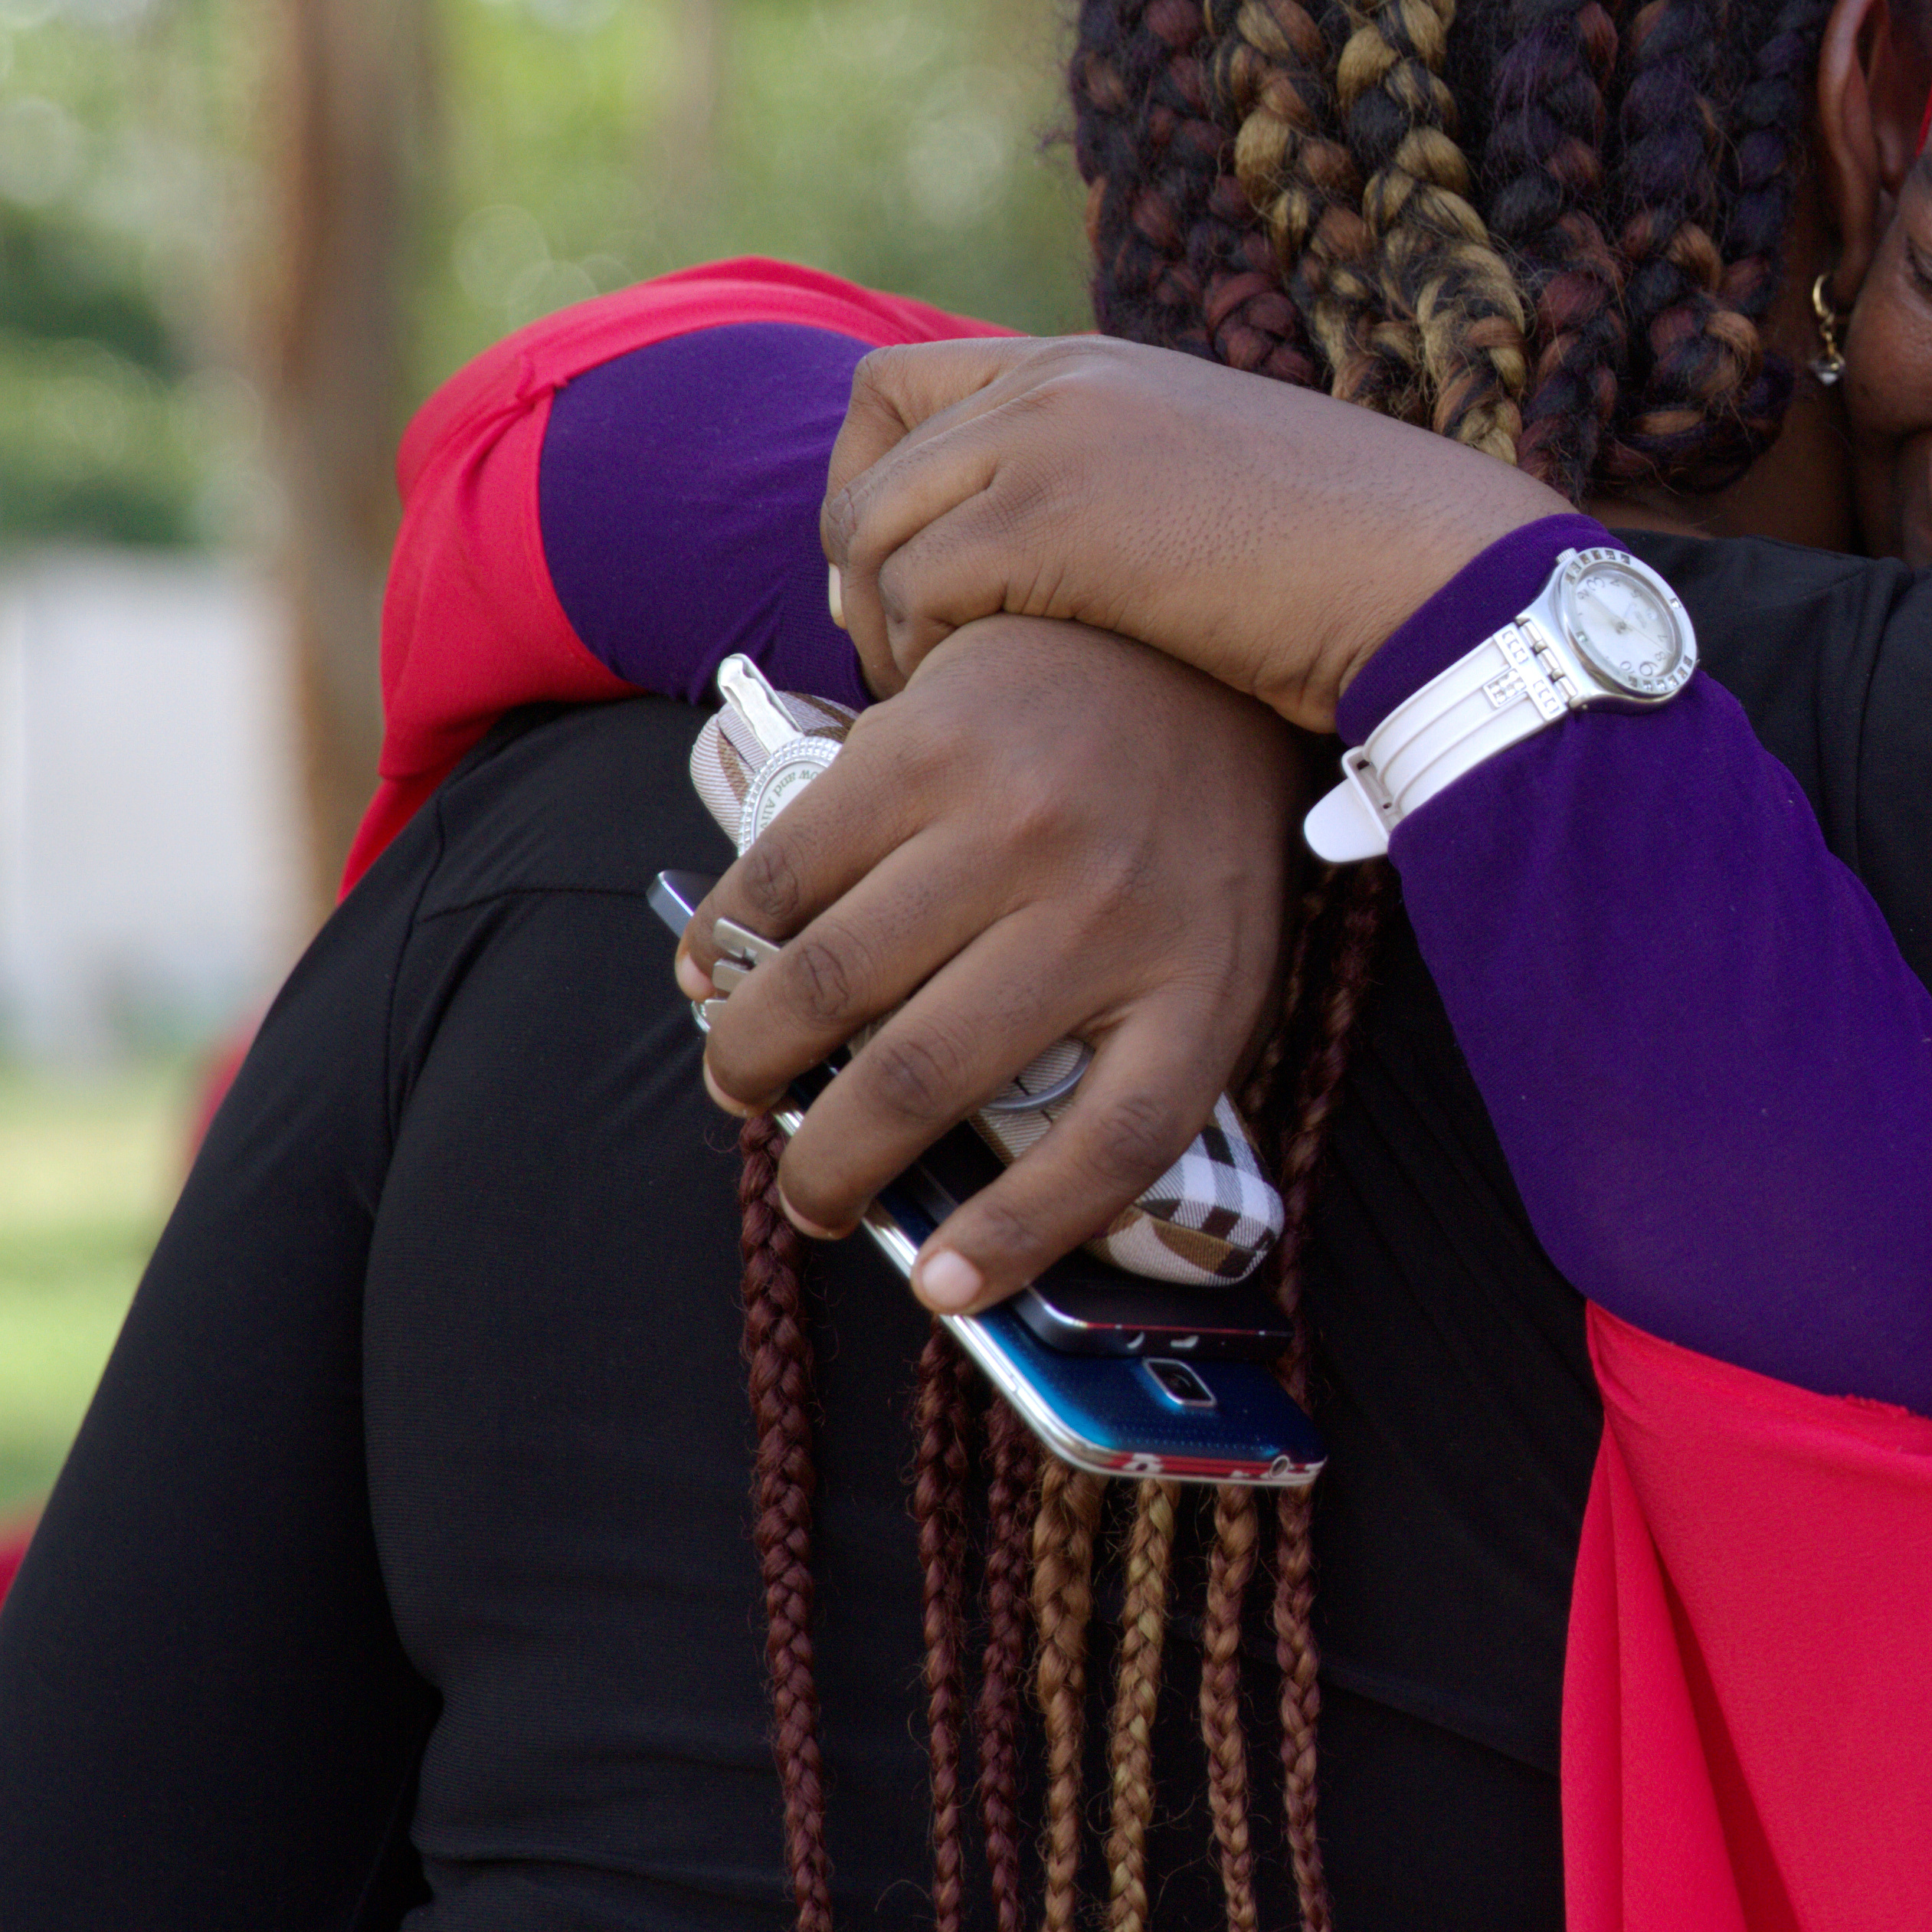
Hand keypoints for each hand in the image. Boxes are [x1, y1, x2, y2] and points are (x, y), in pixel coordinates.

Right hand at [677, 614, 1307, 1312]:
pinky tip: (714, 975)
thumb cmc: (1191, 838)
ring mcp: (1011, 821)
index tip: (941, 1287)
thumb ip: (1139, 1066)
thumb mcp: (1217, 958)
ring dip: (755, 1060)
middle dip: (833, 1166)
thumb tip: (1015, 1211)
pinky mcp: (923, 747)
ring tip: (743, 1083)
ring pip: (832, 983)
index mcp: (1204, 979)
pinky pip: (786, 873)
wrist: (1182, 643)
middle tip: (808, 1195)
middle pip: (930, 1076)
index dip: (1021, 1236)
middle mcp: (1107, 906)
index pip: (1119, 1145)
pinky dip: (724, 942)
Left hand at [821, 334, 1561, 727]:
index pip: (896, 388)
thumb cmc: (1354, 562)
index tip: (911, 570)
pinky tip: (983, 703)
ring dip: (889, 633)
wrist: (1432, 573)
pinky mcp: (1053, 526)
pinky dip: (926, 660)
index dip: (873, 484)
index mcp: (1094, 365)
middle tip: (906, 661)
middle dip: (863, 577)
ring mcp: (1048, 444)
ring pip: (875, 537)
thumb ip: (1126, 488)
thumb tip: (1058, 562)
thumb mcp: (1215, 486)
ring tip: (942, 702)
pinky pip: (918, 592)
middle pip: (867, 469)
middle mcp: (1055, 383)